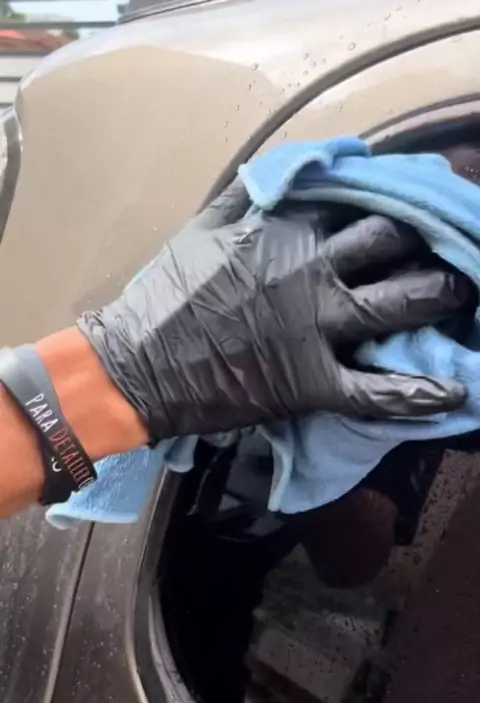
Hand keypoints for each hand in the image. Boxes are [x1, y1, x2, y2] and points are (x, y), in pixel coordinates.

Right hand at [78, 181, 468, 440]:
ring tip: (464, 294)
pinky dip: (415, 395)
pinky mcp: (309, 382)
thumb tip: (292, 168)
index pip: (356, 197)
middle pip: (391, 242)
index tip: (422, 193)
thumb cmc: (166, 295)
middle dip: (430, 238)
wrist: (138, 365)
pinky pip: (373, 391)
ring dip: (439, 297)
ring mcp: (312, 328)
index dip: (395, 193)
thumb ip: (250, 193)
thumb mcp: (202, 227)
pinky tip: (454, 395)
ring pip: (395, 306)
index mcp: (282, 230)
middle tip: (455, 242)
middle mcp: (308, 272)